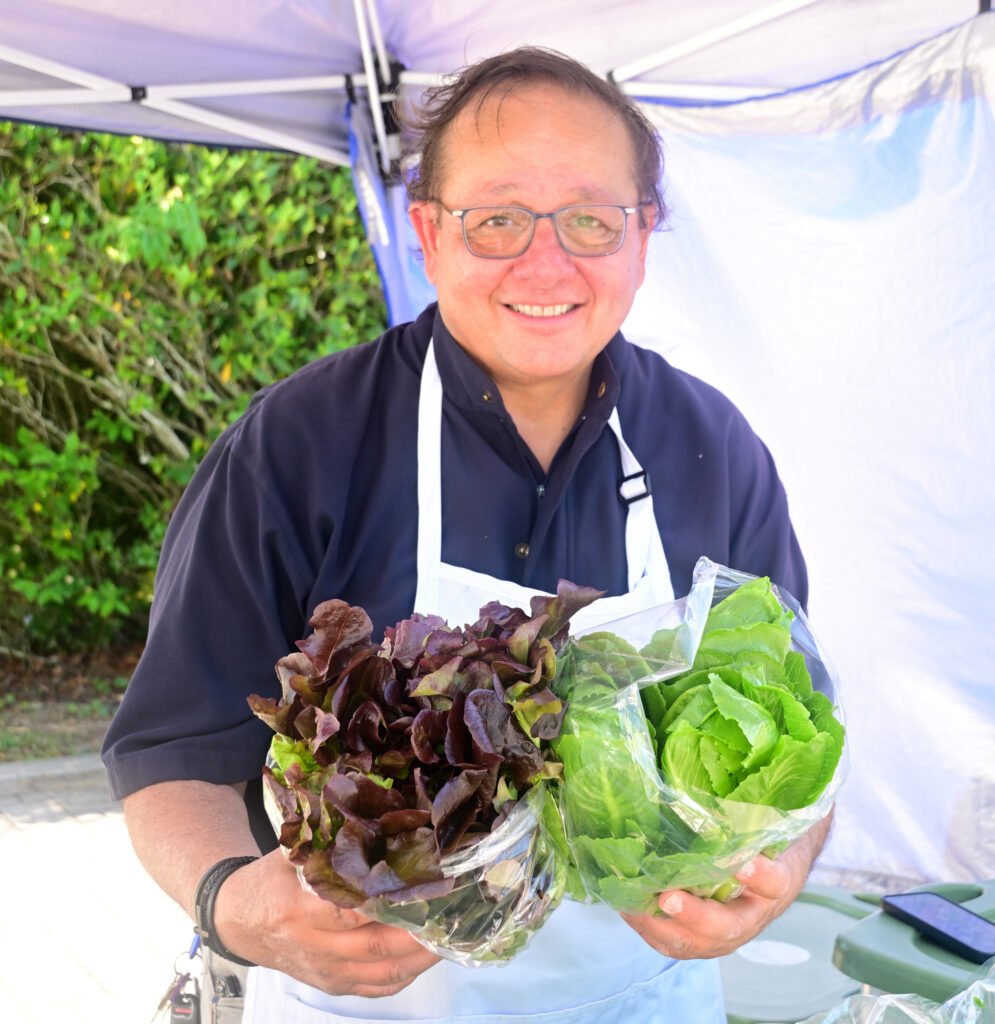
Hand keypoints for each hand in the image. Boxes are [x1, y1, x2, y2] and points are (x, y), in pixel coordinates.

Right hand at [215, 850, 441, 997]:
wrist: (239, 920)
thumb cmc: (270, 880)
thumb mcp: (291, 853)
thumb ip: (328, 843)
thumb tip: (375, 820)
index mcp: (299, 909)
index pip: (351, 911)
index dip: (390, 900)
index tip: (425, 883)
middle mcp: (314, 947)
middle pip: (375, 946)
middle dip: (418, 931)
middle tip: (453, 910)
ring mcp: (325, 972)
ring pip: (382, 972)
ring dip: (421, 957)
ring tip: (452, 933)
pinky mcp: (333, 985)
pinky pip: (376, 988)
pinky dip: (406, 975)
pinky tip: (428, 955)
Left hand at [621, 812, 832, 960]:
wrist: (773, 870)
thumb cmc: (764, 835)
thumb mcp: (768, 818)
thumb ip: (754, 801)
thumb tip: (722, 751)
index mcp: (777, 881)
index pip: (775, 883)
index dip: (760, 877)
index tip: (741, 863)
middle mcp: (753, 914)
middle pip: (728, 926)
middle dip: (695, 914)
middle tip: (668, 896)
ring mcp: (727, 932)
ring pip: (698, 942)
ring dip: (663, 926)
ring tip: (634, 905)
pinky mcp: (703, 939)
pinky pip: (675, 943)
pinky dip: (650, 929)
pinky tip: (626, 906)